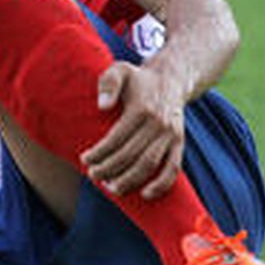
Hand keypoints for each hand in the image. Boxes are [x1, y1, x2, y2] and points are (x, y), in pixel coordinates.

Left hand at [80, 61, 186, 199]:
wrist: (171, 79)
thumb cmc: (138, 79)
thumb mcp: (119, 70)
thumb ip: (108, 83)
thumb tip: (102, 106)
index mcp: (141, 108)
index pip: (116, 138)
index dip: (99, 153)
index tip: (85, 160)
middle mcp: (158, 123)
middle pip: (130, 155)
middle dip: (108, 169)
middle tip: (93, 176)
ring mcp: (171, 135)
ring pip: (149, 165)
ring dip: (128, 181)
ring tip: (110, 187)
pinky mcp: (179, 143)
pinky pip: (173, 169)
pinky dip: (161, 185)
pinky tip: (144, 194)